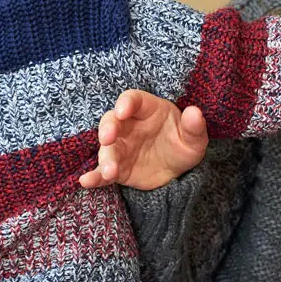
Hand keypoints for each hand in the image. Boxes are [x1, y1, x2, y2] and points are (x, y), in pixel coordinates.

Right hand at [79, 90, 208, 190]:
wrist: (179, 170)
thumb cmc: (183, 144)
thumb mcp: (194, 138)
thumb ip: (194, 126)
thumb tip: (195, 113)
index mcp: (147, 110)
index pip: (132, 100)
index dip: (126, 103)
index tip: (123, 110)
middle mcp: (128, 126)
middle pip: (111, 121)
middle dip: (107, 128)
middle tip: (107, 138)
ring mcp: (121, 147)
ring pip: (107, 149)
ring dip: (105, 158)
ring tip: (110, 171)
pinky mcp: (117, 168)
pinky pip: (103, 171)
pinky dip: (94, 177)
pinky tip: (86, 181)